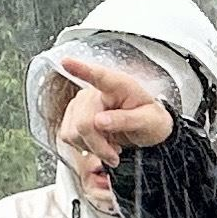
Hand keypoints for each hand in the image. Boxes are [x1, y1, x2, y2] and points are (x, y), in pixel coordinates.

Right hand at [55, 55, 173, 167]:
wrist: (146, 129)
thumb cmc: (150, 120)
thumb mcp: (148, 121)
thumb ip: (126, 120)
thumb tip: (100, 122)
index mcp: (119, 85)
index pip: (99, 75)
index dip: (81, 69)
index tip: (66, 62)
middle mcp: (96, 91)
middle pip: (83, 122)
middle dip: (98, 145)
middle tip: (115, 156)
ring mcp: (82, 103)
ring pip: (73, 132)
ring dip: (91, 147)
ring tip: (110, 148)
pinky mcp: (73, 115)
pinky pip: (67, 135)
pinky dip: (83, 146)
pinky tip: (99, 144)